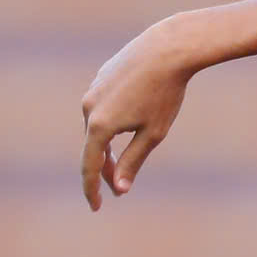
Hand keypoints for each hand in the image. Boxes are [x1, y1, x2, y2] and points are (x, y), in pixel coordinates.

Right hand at [79, 18, 197, 209]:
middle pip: (92, 147)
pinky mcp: (100, 78)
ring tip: (118, 160)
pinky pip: (100, 109)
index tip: (96, 207)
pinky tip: (125, 125)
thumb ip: (132, 161)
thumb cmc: (165, 94)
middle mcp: (89, 107)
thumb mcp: (153, 134)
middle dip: (103, 169)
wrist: (167, 49)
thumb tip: (119, 188)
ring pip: (95, 127)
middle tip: (117, 188)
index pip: (89, 166)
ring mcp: (92, 91)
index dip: (92, 190)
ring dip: (105, 146)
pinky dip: (108, 125)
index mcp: (99, 125)